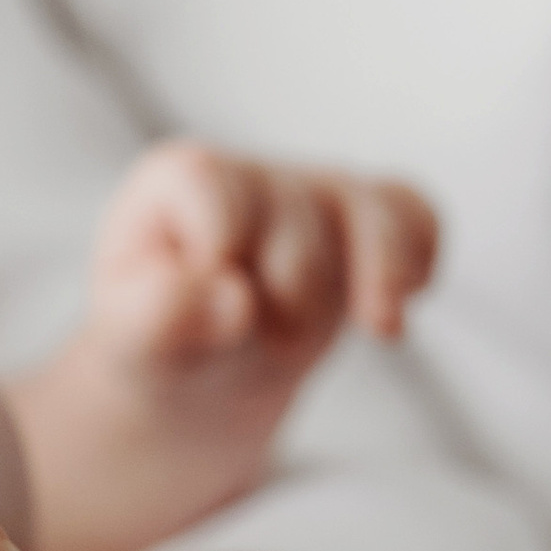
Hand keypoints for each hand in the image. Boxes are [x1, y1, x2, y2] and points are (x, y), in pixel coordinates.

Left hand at [89, 139, 439, 365]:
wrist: (197, 377)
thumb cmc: (158, 343)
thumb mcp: (131, 339)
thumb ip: (158, 316)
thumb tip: (232, 299)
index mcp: (177, 178)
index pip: (214, 187)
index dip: (224, 250)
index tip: (221, 308)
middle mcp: (251, 173)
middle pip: (296, 221)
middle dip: (289, 296)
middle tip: (262, 337)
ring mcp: (314, 191)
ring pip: (374, 212)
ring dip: (375, 279)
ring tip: (376, 329)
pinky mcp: (364, 220)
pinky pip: (415, 215)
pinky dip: (419, 261)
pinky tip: (396, 313)